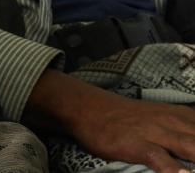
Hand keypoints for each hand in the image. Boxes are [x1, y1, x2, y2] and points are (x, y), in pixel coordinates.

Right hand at [28, 69, 194, 172]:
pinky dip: (176, 171)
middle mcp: (177, 123)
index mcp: (185, 117)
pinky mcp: (140, 145)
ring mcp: (159, 134)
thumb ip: (185, 131)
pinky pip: (163, 160)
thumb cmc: (127, 118)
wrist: (90, 108)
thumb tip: (192, 146)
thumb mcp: (163, 118)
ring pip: (194, 150)